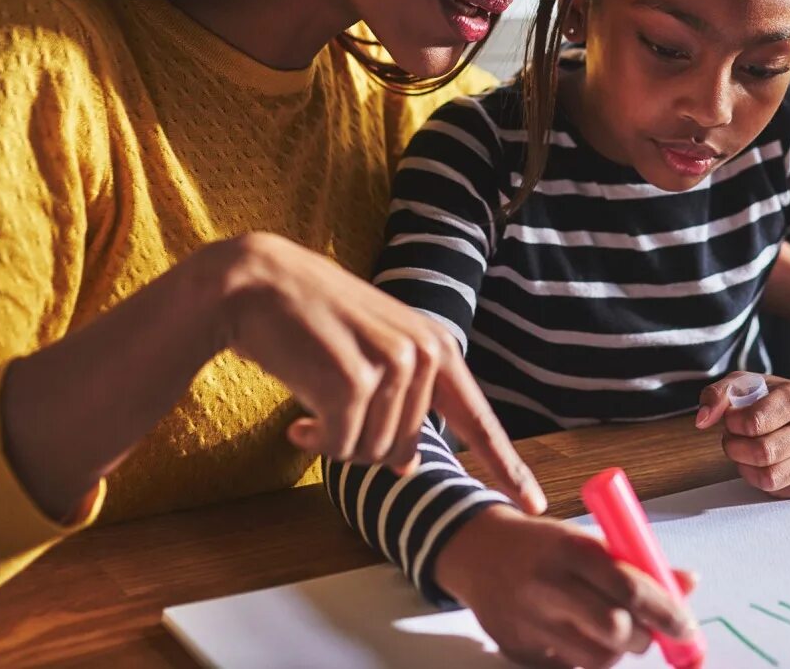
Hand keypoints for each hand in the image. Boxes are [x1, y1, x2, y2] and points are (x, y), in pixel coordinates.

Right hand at [210, 232, 543, 511]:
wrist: (257, 285)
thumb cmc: (311, 322)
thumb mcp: (373, 354)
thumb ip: (402, 403)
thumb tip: (407, 466)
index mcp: (436, 348)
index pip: (477, 418)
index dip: (506, 465)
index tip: (533, 504)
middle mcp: (424, 355)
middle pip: (404, 449)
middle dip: (362, 443)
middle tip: (328, 412)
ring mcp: (392, 367)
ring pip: (372, 453)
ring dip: (335, 440)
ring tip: (313, 403)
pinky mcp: (353, 382)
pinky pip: (340, 447)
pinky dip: (315, 442)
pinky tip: (297, 419)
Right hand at [434, 507, 698, 668]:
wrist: (476, 552)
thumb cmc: (544, 545)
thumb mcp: (587, 540)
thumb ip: (637, 562)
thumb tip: (689, 584)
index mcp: (569, 548)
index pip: (629, 587)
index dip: (666, 611)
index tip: (686, 627)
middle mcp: (546, 585)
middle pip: (615, 629)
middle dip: (642, 636)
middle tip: (647, 630)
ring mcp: (529, 622)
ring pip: (596, 658)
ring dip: (617, 650)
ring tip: (609, 629)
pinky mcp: (517, 651)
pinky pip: (570, 667)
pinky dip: (586, 657)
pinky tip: (576, 634)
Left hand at [696, 374, 789, 496]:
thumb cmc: (772, 399)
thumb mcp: (745, 384)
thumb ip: (718, 394)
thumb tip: (702, 420)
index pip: (755, 422)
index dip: (732, 424)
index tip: (731, 419)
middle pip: (762, 452)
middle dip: (735, 447)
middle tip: (732, 438)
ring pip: (769, 476)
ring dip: (744, 465)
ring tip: (744, 450)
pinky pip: (776, 489)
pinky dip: (757, 478)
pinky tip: (759, 464)